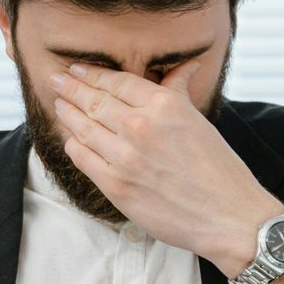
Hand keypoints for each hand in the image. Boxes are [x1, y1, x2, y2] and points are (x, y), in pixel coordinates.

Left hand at [51, 60, 282, 272]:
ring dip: (68, 114)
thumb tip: (185, 66)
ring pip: (83, 128)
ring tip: (59, 105)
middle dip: (70, 89)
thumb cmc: (220, 170)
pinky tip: (72, 139)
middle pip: (94, 101)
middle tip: (55, 81)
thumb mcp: (199, 121)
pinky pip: (83, 158)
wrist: (228, 217)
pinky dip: (74, 145)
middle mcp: (140, 126)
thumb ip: (179, 93)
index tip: (77, 70)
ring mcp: (125, 157)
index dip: (92, 74)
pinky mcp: (116, 185)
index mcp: (163, 105)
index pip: (116, 82)